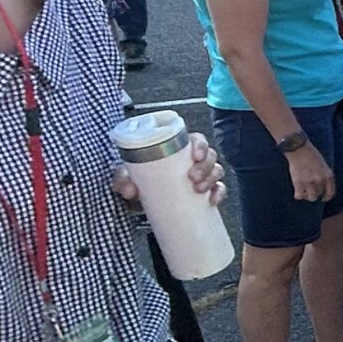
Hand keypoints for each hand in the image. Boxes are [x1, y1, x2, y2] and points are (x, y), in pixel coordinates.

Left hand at [112, 133, 227, 209]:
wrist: (142, 201)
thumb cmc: (138, 180)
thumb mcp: (127, 177)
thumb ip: (123, 179)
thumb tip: (127, 189)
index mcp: (177, 149)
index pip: (196, 140)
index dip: (200, 145)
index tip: (196, 156)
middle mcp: (191, 160)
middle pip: (209, 155)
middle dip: (205, 165)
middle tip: (193, 177)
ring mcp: (200, 175)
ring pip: (216, 170)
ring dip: (211, 179)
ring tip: (199, 190)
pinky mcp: (205, 191)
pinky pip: (219, 189)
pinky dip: (219, 193)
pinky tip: (212, 200)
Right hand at [288, 142, 334, 202]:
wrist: (299, 149)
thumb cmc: (311, 154)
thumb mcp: (324, 165)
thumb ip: (325, 176)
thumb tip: (323, 187)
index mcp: (329, 176)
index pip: (331, 192)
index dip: (326, 197)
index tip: (323, 198)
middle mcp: (320, 181)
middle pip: (319, 195)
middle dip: (315, 194)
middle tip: (310, 191)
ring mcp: (310, 183)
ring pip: (310, 198)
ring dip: (306, 195)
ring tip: (303, 191)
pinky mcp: (299, 183)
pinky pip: (299, 196)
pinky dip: (298, 195)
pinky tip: (297, 191)